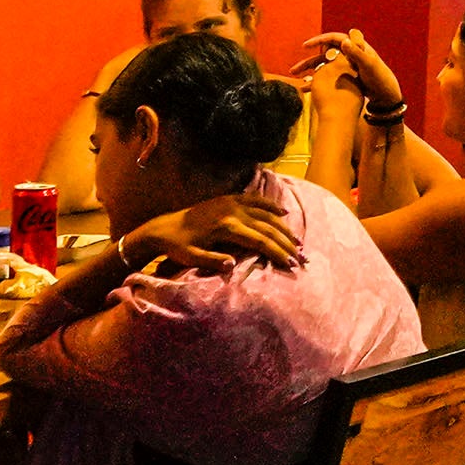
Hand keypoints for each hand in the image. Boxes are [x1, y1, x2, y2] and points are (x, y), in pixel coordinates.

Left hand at [120, 192, 309, 282]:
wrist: (162, 228)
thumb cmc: (177, 247)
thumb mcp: (191, 257)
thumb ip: (212, 261)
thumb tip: (231, 265)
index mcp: (226, 227)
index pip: (260, 240)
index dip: (277, 252)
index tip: (291, 264)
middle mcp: (232, 211)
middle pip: (267, 227)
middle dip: (286, 242)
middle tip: (302, 257)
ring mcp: (231, 203)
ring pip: (265, 214)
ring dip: (283, 227)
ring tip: (297, 240)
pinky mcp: (227, 200)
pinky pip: (254, 200)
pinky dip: (270, 206)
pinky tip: (283, 213)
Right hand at [295, 28, 406, 121]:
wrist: (387, 97)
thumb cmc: (380, 79)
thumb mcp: (369, 66)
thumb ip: (357, 53)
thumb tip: (344, 40)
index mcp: (356, 47)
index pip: (335, 39)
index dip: (319, 40)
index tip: (306, 46)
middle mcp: (350, 55)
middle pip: (325, 54)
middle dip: (309, 61)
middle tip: (294, 69)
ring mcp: (347, 67)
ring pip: (324, 67)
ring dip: (310, 73)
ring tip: (296, 79)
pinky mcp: (346, 78)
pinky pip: (327, 78)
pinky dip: (317, 82)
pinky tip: (306, 89)